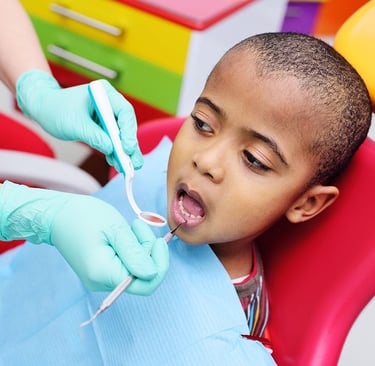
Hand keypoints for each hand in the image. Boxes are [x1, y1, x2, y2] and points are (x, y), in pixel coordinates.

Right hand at [0, 181, 167, 292]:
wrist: (57, 215)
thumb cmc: (83, 217)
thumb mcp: (115, 229)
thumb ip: (135, 253)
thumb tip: (153, 273)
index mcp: (104, 274)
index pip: (146, 284)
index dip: (159, 264)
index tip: (159, 241)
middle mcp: (102, 282)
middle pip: (142, 275)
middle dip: (148, 251)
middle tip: (138, 227)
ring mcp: (101, 278)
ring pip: (136, 268)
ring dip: (140, 247)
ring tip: (130, 226)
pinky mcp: (101, 270)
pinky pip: (126, 264)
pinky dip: (131, 249)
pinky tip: (124, 234)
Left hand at [15, 70, 142, 169]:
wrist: (44, 108)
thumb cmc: (56, 109)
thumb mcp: (75, 125)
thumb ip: (94, 136)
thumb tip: (111, 149)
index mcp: (104, 93)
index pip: (124, 112)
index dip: (128, 131)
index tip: (127, 148)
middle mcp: (110, 103)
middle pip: (126, 125)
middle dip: (130, 146)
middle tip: (134, 163)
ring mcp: (108, 115)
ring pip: (122, 135)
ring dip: (124, 153)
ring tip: (127, 168)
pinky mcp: (104, 126)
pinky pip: (113, 140)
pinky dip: (114, 152)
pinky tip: (116, 163)